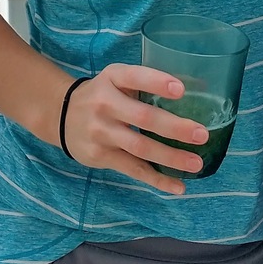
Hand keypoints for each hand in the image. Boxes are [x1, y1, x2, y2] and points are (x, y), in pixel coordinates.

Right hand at [60, 64, 207, 194]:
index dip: (157, 82)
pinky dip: (157, 179)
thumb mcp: (116, 79)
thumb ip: (145, 83)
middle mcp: (105, 104)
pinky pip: (133, 169)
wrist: (62, 115)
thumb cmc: (103, 94)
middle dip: (174, 127)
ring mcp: (102, 132)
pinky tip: (178, 186)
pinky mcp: (101, 156)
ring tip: (196, 163)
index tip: (181, 90)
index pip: (135, 77)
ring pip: (140, 148)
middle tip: (201, 134)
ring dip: (170, 157)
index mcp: (112, 78)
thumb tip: (197, 90)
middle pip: (142, 117)